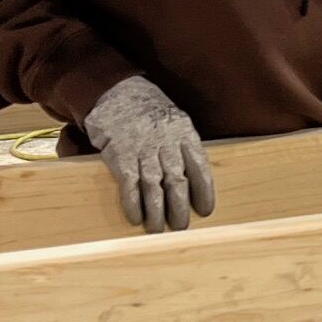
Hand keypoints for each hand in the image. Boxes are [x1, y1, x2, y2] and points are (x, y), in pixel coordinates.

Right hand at [83, 75, 215, 233]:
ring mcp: (142, 150)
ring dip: (156, 212)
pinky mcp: (120, 156)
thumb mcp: (175, 119)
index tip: (206, 211)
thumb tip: (194, 175)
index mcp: (184, 134)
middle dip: (180, 208)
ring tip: (157, 229)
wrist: (116, 92)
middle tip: (180, 226)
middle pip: (177, 182)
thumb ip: (184, 145)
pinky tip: (135, 218)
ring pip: (154, 187)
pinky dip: (132, 203)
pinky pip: (129, 185)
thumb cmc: (149, 109)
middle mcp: (165, 144)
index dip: (204, 192)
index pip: (200, 167)